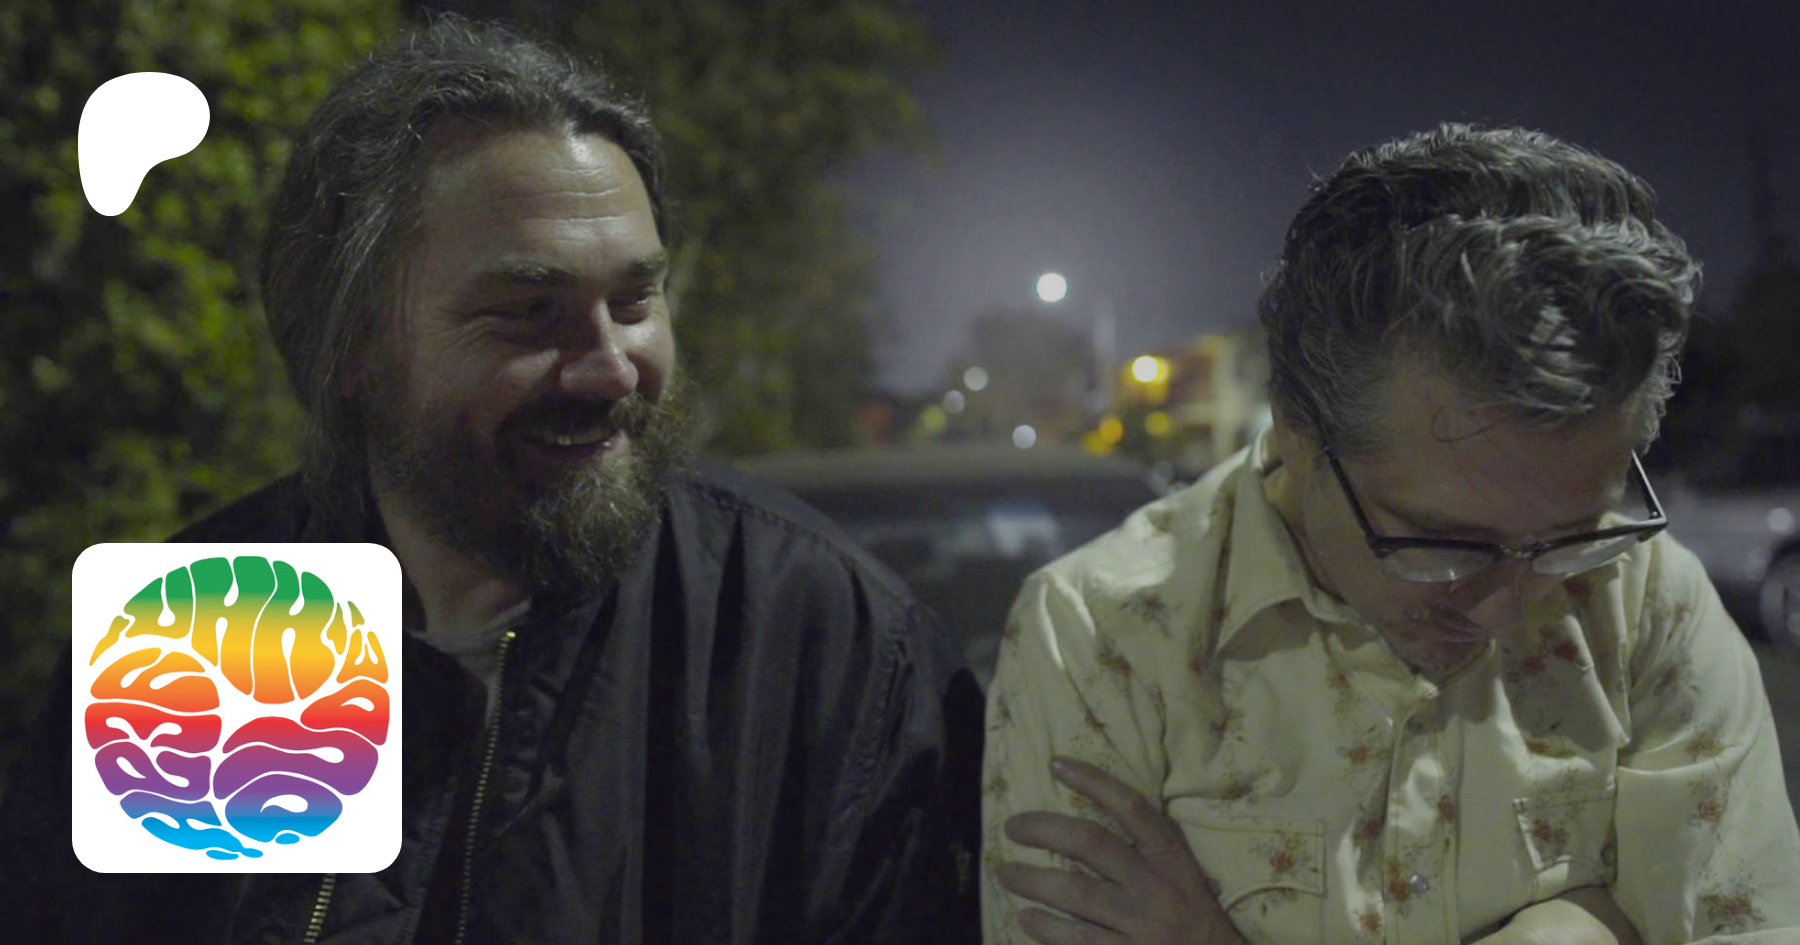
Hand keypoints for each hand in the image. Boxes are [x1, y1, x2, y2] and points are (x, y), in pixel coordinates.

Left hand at [996, 756, 1246, 944]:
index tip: (1056, 763)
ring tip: (1005, 873)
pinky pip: (1077, 940)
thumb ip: (1143, 849)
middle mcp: (1153, 885)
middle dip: (1044, 829)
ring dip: (1032, 880)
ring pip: (1075, 893)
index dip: (1094, 781)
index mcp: (1169, 857)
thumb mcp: (1179, 872)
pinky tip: (1026, 919)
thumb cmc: (1192, 913)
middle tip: (1012, 827)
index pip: (1131, 807)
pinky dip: (1046, 928)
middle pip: (1091, 844)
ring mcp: (1139, 924)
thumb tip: (1082, 823)